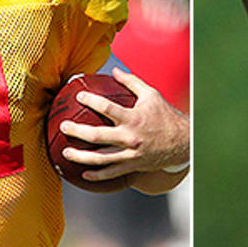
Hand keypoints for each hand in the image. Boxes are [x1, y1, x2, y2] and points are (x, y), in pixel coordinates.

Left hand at [59, 67, 189, 182]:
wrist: (184, 143)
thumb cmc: (166, 116)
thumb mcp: (152, 95)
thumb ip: (132, 82)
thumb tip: (114, 70)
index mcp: (134, 118)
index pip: (107, 108)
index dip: (90, 101)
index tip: (79, 96)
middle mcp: (131, 137)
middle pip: (97, 135)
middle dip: (77, 130)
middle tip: (64, 126)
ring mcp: (131, 153)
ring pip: (101, 158)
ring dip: (81, 157)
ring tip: (66, 152)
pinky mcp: (133, 165)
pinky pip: (112, 173)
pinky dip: (97, 175)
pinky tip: (84, 174)